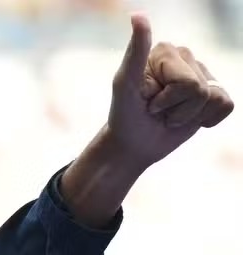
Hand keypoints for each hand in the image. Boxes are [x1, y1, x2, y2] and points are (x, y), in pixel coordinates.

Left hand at [107, 13, 233, 167]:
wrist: (134, 143)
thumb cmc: (126, 115)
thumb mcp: (125, 85)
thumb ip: (135, 51)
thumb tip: (138, 15)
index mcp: (165, 51)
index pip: (186, 82)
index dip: (165, 101)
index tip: (146, 101)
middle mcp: (185, 57)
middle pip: (200, 90)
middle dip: (177, 110)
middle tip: (157, 112)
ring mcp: (201, 73)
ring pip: (214, 99)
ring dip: (188, 117)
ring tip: (169, 116)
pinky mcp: (212, 92)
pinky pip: (225, 105)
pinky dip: (207, 120)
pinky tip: (188, 119)